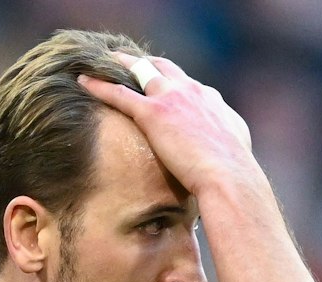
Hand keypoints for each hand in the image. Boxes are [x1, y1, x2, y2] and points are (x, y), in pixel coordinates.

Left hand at [78, 56, 258, 197]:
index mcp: (212, 101)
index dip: (173, 83)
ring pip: (140, 71)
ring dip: (121, 65)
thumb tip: (225, 150)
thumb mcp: (237, 150)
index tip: (164, 85)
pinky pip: (120, 94)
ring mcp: (172, 99)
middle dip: (146, 64)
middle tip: (130, 63)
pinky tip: (84, 82)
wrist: (231, 179)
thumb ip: (226, 140)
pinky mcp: (154, 113)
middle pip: (164, 68)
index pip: (189, 84)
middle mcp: (193, 92)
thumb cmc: (235, 175)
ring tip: (103, 62)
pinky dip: (100, 85)